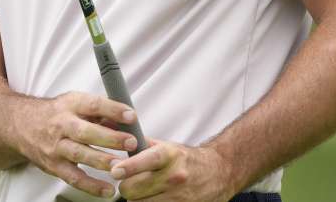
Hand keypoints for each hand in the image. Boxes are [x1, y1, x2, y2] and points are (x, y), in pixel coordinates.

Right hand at [16, 91, 139, 197]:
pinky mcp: (53, 166)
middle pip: (86, 132)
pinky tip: (107, 189)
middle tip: (131, 142)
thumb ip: (101, 112)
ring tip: (121, 166)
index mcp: (70, 105)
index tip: (131, 116)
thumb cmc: (57, 114)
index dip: (113, 109)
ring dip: (101, 161)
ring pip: (79, 155)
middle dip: (110, 138)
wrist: (22, 126)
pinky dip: (91, 186)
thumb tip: (128, 122)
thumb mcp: (76, 103)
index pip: (93, 105)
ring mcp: (56, 147)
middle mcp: (61, 125)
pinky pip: (73, 178)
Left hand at [112, 140, 237, 200]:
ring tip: (145, 191)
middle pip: (134, 188)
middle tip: (128, 183)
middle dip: (126, 186)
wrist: (220, 172)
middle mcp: (174, 176)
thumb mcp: (170, 147)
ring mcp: (178, 196)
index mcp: (170, 155)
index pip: (147, 160)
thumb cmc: (189, 160)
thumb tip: (119, 139)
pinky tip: (155, 199)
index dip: (129, 167)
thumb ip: (144, 146)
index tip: (115, 171)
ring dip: (137, 199)